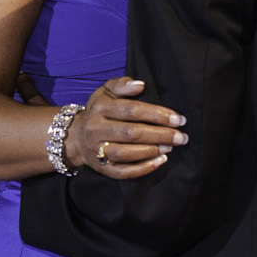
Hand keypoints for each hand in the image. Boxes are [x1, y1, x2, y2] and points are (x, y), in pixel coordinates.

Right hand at [62, 76, 186, 179]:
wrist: (75, 137)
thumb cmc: (98, 111)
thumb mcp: (105, 92)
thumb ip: (122, 85)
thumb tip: (140, 85)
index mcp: (100, 108)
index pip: (131, 110)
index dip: (157, 114)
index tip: (178, 119)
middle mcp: (95, 129)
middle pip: (131, 133)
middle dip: (160, 135)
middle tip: (181, 137)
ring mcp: (96, 150)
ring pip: (125, 153)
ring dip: (150, 151)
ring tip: (170, 147)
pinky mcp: (100, 167)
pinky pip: (121, 171)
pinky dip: (142, 169)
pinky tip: (159, 161)